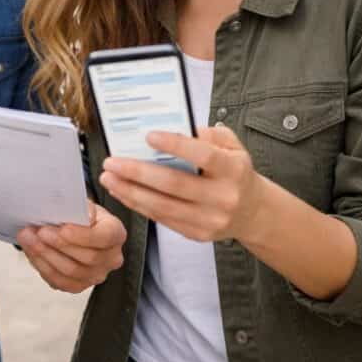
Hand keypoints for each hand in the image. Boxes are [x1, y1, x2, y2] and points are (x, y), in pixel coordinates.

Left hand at [16, 200, 126, 292]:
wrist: (73, 227)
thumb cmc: (78, 214)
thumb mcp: (82, 203)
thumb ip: (82, 207)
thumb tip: (85, 215)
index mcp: (116, 233)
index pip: (105, 237)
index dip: (83, 235)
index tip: (63, 228)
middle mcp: (111, 258)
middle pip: (88, 257)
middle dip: (59, 244)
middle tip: (38, 232)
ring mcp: (96, 274)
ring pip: (72, 272)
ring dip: (46, 255)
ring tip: (28, 238)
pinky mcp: (79, 285)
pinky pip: (60, 282)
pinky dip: (43, 266)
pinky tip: (32, 252)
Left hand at [99, 125, 265, 242]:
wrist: (252, 213)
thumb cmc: (234, 172)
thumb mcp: (232, 146)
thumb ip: (209, 135)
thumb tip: (177, 127)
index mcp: (233, 170)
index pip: (203, 156)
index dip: (176, 145)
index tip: (149, 136)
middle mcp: (223, 197)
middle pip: (174, 184)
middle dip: (138, 172)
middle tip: (112, 161)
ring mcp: (210, 219)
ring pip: (163, 206)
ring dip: (130, 192)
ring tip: (108, 178)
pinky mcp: (197, 234)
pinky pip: (162, 218)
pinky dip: (138, 205)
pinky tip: (122, 192)